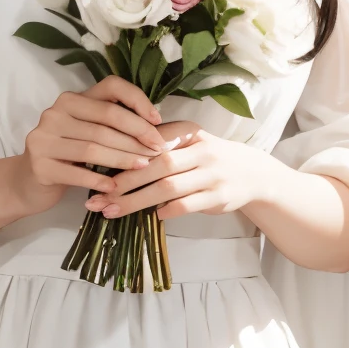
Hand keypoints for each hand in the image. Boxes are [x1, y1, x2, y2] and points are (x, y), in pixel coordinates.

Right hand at [14, 77, 168, 216]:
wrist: (27, 182)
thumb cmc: (67, 155)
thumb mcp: (87, 132)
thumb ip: (112, 124)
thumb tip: (157, 125)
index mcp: (70, 99)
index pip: (111, 87)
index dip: (138, 102)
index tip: (158, 122)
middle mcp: (54, 113)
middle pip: (106, 121)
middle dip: (137, 136)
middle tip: (158, 150)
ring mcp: (43, 138)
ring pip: (93, 147)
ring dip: (123, 158)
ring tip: (143, 166)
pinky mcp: (39, 165)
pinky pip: (77, 173)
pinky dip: (99, 179)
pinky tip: (114, 186)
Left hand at [84, 119, 275, 221]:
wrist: (251, 173)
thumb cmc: (207, 157)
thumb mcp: (189, 141)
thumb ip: (159, 144)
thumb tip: (115, 154)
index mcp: (189, 132)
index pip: (151, 141)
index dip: (124, 154)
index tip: (97, 168)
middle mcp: (201, 150)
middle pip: (156, 166)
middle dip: (124, 182)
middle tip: (97, 197)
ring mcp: (211, 174)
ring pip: (168, 188)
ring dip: (137, 201)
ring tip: (112, 211)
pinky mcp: (219, 197)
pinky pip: (187, 205)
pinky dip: (168, 211)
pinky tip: (153, 216)